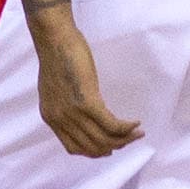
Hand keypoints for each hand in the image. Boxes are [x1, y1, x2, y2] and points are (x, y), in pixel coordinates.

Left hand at [31, 12, 141, 155]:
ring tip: (138, 133)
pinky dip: (126, 127)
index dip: (95, 151)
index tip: (110, 146)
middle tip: (129, 139)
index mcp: (51, 118)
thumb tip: (80, 115)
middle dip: (114, 146)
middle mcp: (61, 121)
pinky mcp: (87, 102)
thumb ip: (64, 105)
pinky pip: (111, 124)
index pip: (75, 148)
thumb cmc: (56, 56)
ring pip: (105, 139)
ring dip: (125, 139)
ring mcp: (74, 113)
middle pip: (93, 147)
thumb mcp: (54, 89)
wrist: (53, 38)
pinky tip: (135, 123)